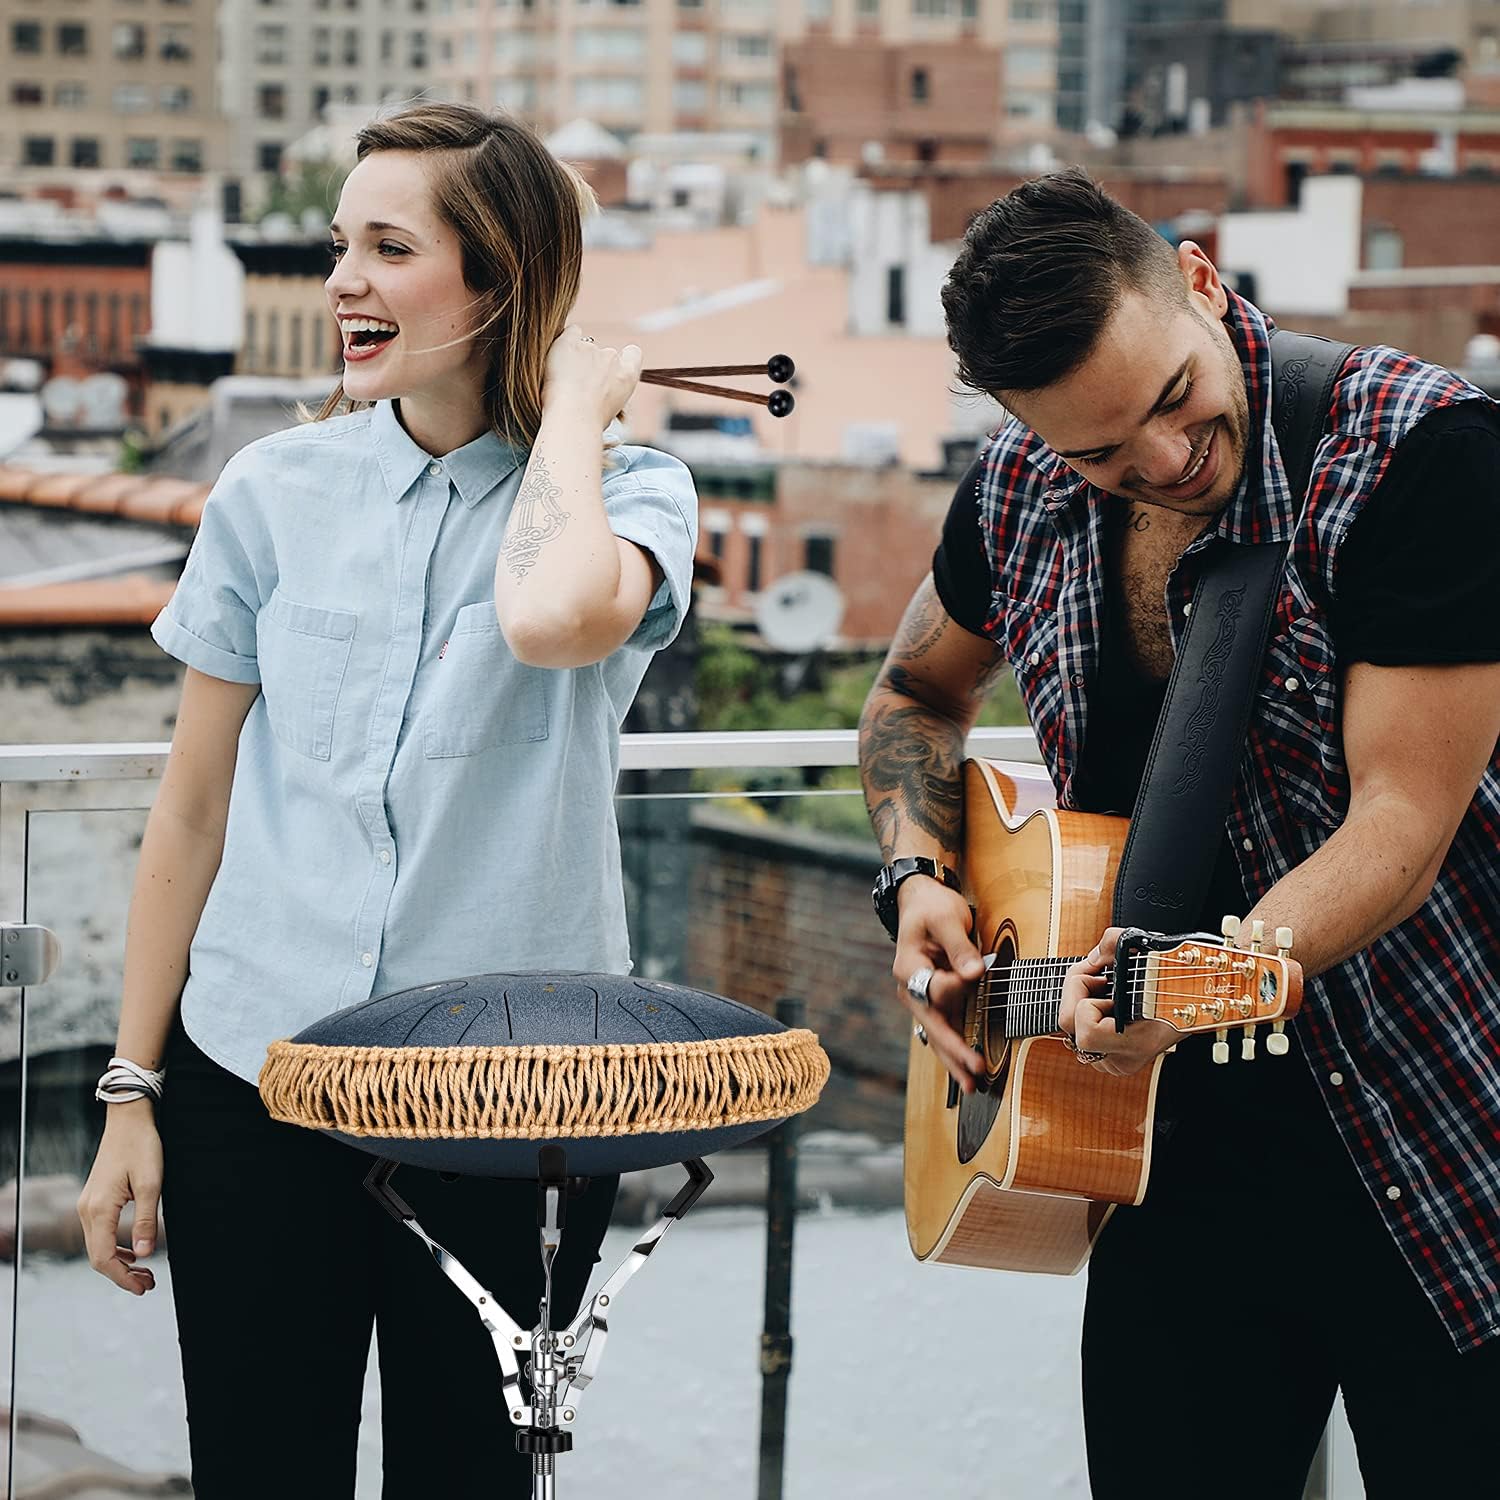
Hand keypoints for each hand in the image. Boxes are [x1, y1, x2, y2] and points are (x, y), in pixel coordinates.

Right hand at [77, 1101, 162, 1295]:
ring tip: (145, 1273)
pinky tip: (133, 1252)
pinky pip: (100, 1233)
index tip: (144, 1287)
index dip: (123, 1278)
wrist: (128, 1120)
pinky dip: (115, 1248)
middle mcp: (86, 1210)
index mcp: (99, 1209)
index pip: (104, 1258)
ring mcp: (87, 1205)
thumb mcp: (151, 1183)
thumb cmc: (141, 1146)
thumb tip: (145, 1254)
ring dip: (119, 1263)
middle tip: (149, 1285)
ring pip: (98, 1246)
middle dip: (122, 1275)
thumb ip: (145, 1220)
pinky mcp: (94, 1199)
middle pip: (98, 1257)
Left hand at [542, 325, 641, 428]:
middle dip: (594, 367)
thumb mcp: (610, 415)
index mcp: (627, 375)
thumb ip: (610, 398)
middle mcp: (611, 357)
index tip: (610, 373)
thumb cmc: (590, 423)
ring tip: (565, 384)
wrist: (572, 418)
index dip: (622, 361)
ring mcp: (589, 348)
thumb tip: (604, 402)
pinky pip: (571, 333)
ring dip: (577, 361)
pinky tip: (559, 355)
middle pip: (605, 355)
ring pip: (584, 348)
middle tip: (581, 388)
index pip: (633, 354)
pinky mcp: (568, 344)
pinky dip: (567, 340)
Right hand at [892, 875, 987, 1094]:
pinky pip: (944, 1027)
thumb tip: (974, 974)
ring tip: (971, 1085)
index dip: (956, 985)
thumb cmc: (933, 907)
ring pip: (937, 1034)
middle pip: (932, 1025)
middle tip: (974, 1073)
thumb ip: (959, 947)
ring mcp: (922, 996)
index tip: (974, 971)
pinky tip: (965, 1067)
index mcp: (909, 967)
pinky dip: (955, 1048)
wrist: (921, 901)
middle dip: (954, 1051)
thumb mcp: (946, 919)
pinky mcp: (935, 999)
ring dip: (954, 1060)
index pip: (935, 989)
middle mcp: (911, 987)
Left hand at [1058, 927, 1178, 1076]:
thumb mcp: (1148, 948)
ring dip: (1082, 1004)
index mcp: (1134, 1044)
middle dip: (1078, 995)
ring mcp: (1114, 1062)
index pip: (1086, 1032)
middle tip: (1100, 979)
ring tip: (1107, 992)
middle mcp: (1122, 1059)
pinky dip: (1087, 1015)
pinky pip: (1080, 1035)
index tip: (1104, 979)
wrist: (1198, 1001)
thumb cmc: (1178, 978)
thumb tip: (1093, 958)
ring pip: (1072, 1032)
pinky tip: (1106, 1004)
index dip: (1085, 999)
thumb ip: (1111, 942)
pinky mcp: (1108, 1059)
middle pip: (1069, 1028)